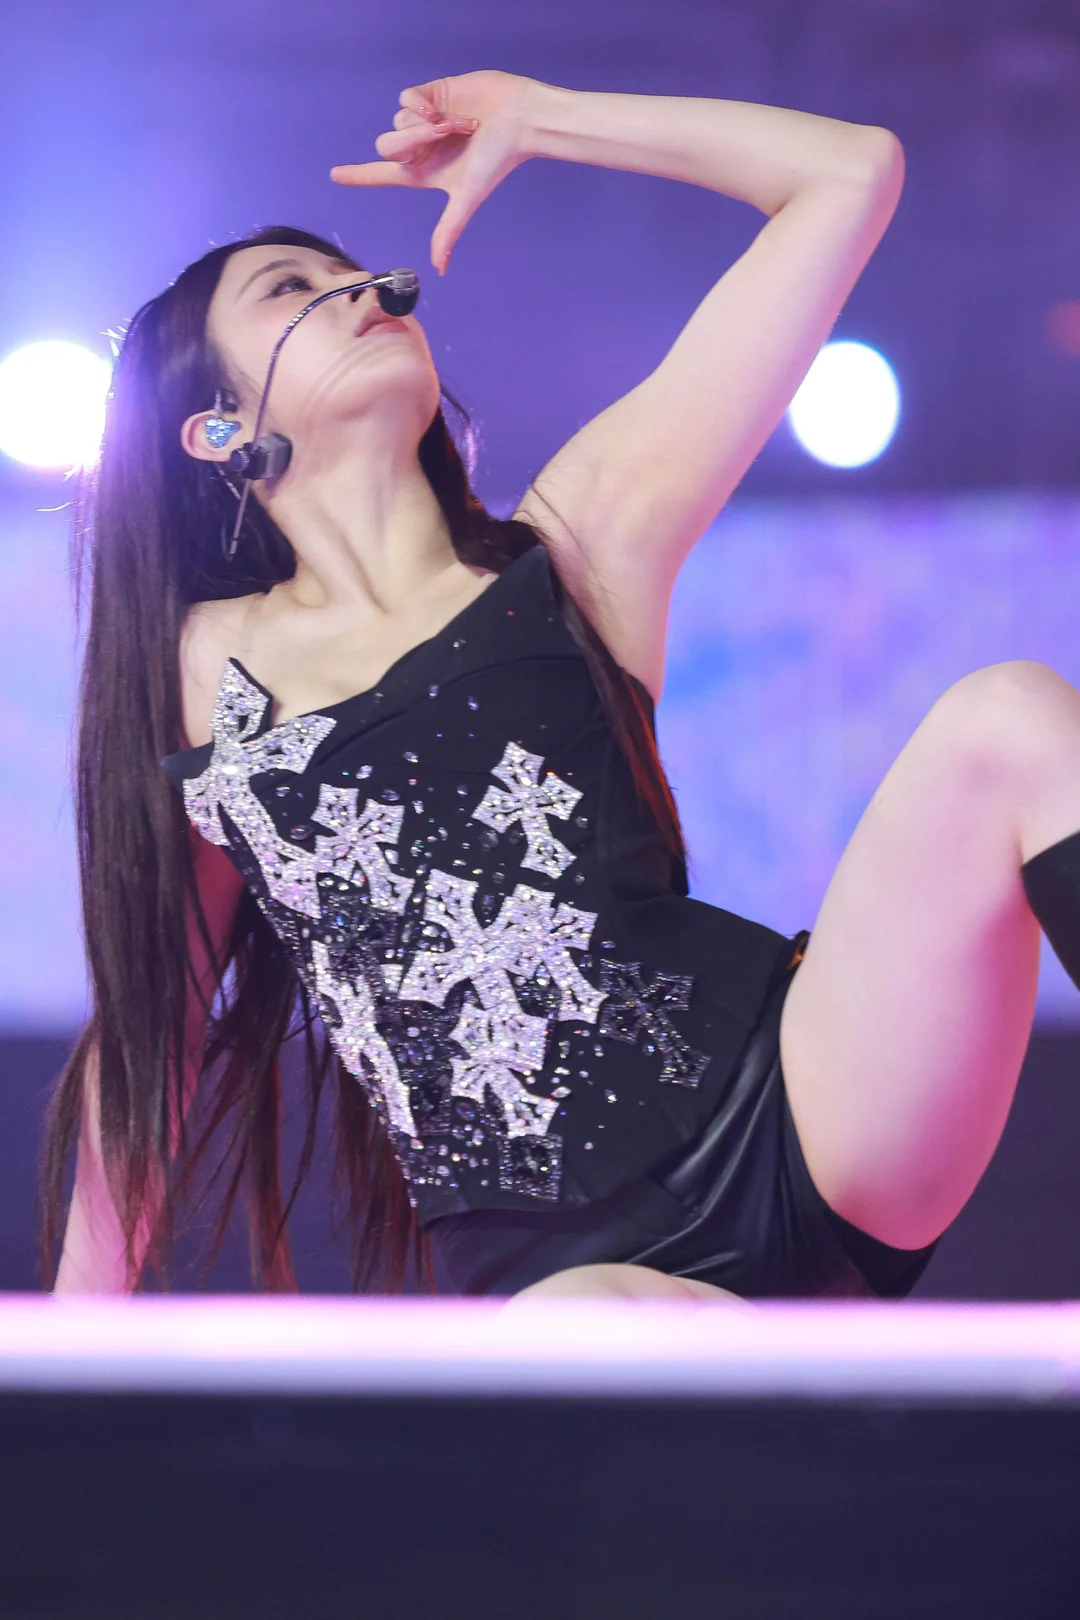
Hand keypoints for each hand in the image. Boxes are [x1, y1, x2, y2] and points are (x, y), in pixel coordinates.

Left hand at [331, 71, 538, 273]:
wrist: (517, 119)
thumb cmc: (496, 161)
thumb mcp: (466, 198)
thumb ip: (448, 231)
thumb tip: (440, 270)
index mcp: (424, 172)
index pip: (383, 176)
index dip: (358, 175)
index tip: (335, 175)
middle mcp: (421, 147)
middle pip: (386, 147)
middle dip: (409, 140)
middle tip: (441, 136)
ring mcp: (424, 120)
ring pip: (398, 120)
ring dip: (424, 124)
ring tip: (457, 125)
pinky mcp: (431, 94)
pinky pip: (406, 99)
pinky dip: (421, 105)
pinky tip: (443, 109)